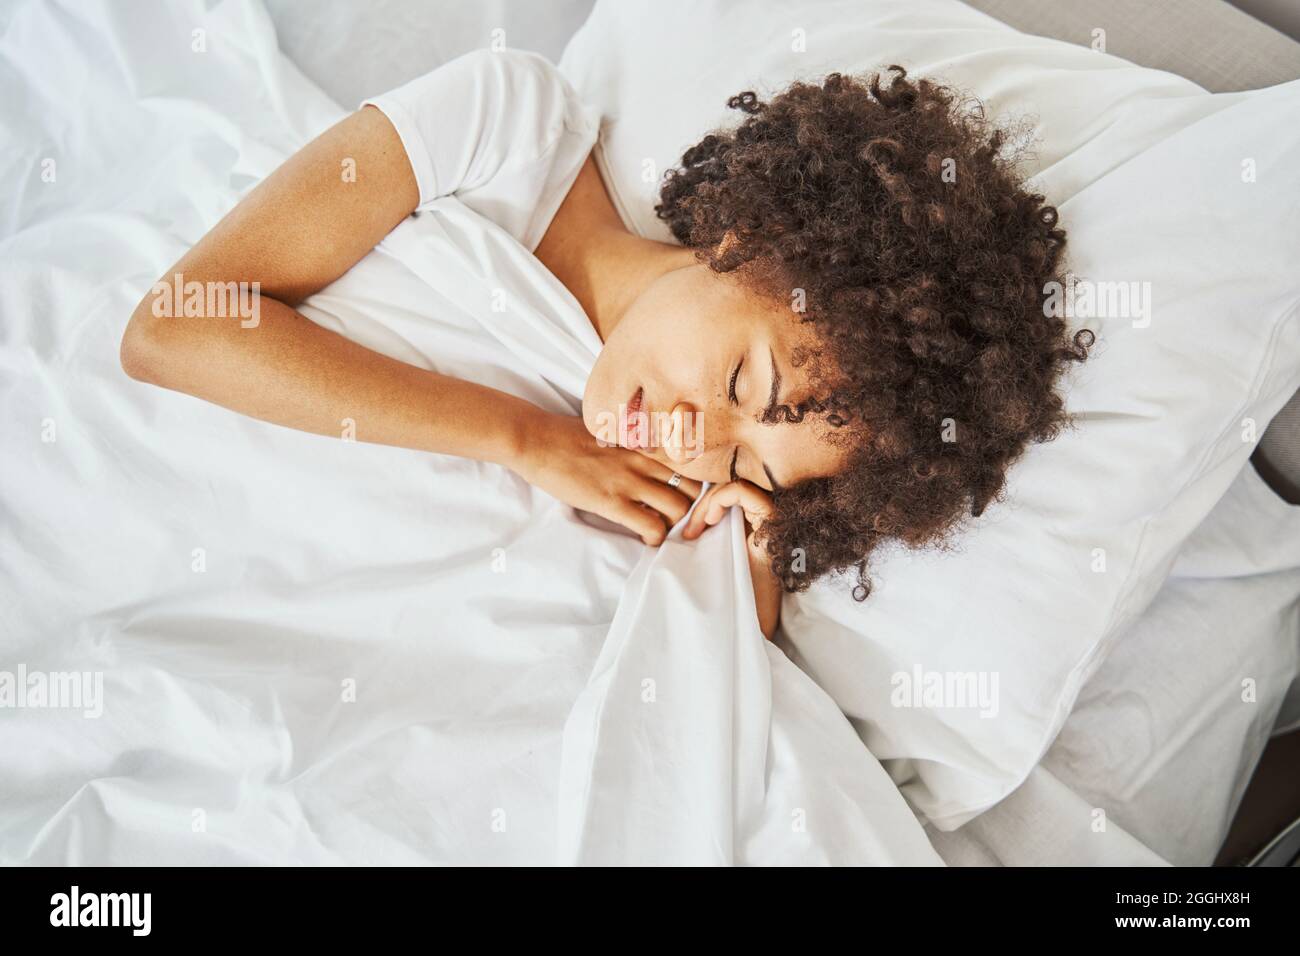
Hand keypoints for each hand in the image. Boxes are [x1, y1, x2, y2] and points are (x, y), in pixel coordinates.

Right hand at [514, 411, 702, 544]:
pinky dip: (655, 538)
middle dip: (687, 507)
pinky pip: (652, 526)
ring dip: (672, 524)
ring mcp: (630, 480)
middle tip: (669, 515)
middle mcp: (644, 459)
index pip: (689, 461)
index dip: (689, 483)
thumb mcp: (610, 430)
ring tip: (655, 527)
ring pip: (678, 509)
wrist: (537, 440)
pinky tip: (643, 537)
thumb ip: (632, 442)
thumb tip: (643, 453)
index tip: (676, 494)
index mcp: (644, 441)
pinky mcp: (612, 501)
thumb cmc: (567, 435)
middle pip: (693, 488)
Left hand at [682, 481, 781, 640]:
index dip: (701, 507)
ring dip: (706, 503)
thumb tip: (672, 541)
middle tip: (687, 533)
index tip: (686, 534)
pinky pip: (742, 490)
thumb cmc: (737, 597)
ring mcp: (768, 515)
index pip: (725, 497)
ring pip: (732, 485)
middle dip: (700, 504)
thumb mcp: (713, 565)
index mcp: (750, 527)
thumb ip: (703, 547)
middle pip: (727, 488)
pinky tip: (711, 522)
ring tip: (696, 531)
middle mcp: (761, 518)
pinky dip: (721, 500)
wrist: (755, 619)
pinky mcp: (772, 517)